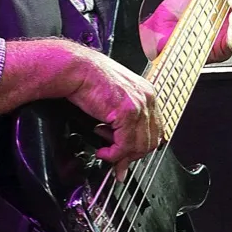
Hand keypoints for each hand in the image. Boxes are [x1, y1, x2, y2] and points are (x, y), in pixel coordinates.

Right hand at [66, 45, 164, 180]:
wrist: (76, 69)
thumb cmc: (89, 80)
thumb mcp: (114, 101)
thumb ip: (123, 122)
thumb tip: (122, 147)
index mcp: (147, 94)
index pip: (155, 130)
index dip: (140, 147)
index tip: (127, 156)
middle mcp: (147, 98)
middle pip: (151, 141)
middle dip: (132, 155)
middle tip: (116, 161)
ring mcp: (140, 105)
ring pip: (140, 146)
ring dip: (121, 155)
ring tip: (105, 152)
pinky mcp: (127, 112)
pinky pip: (125, 145)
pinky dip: (113, 154)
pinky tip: (102, 152)